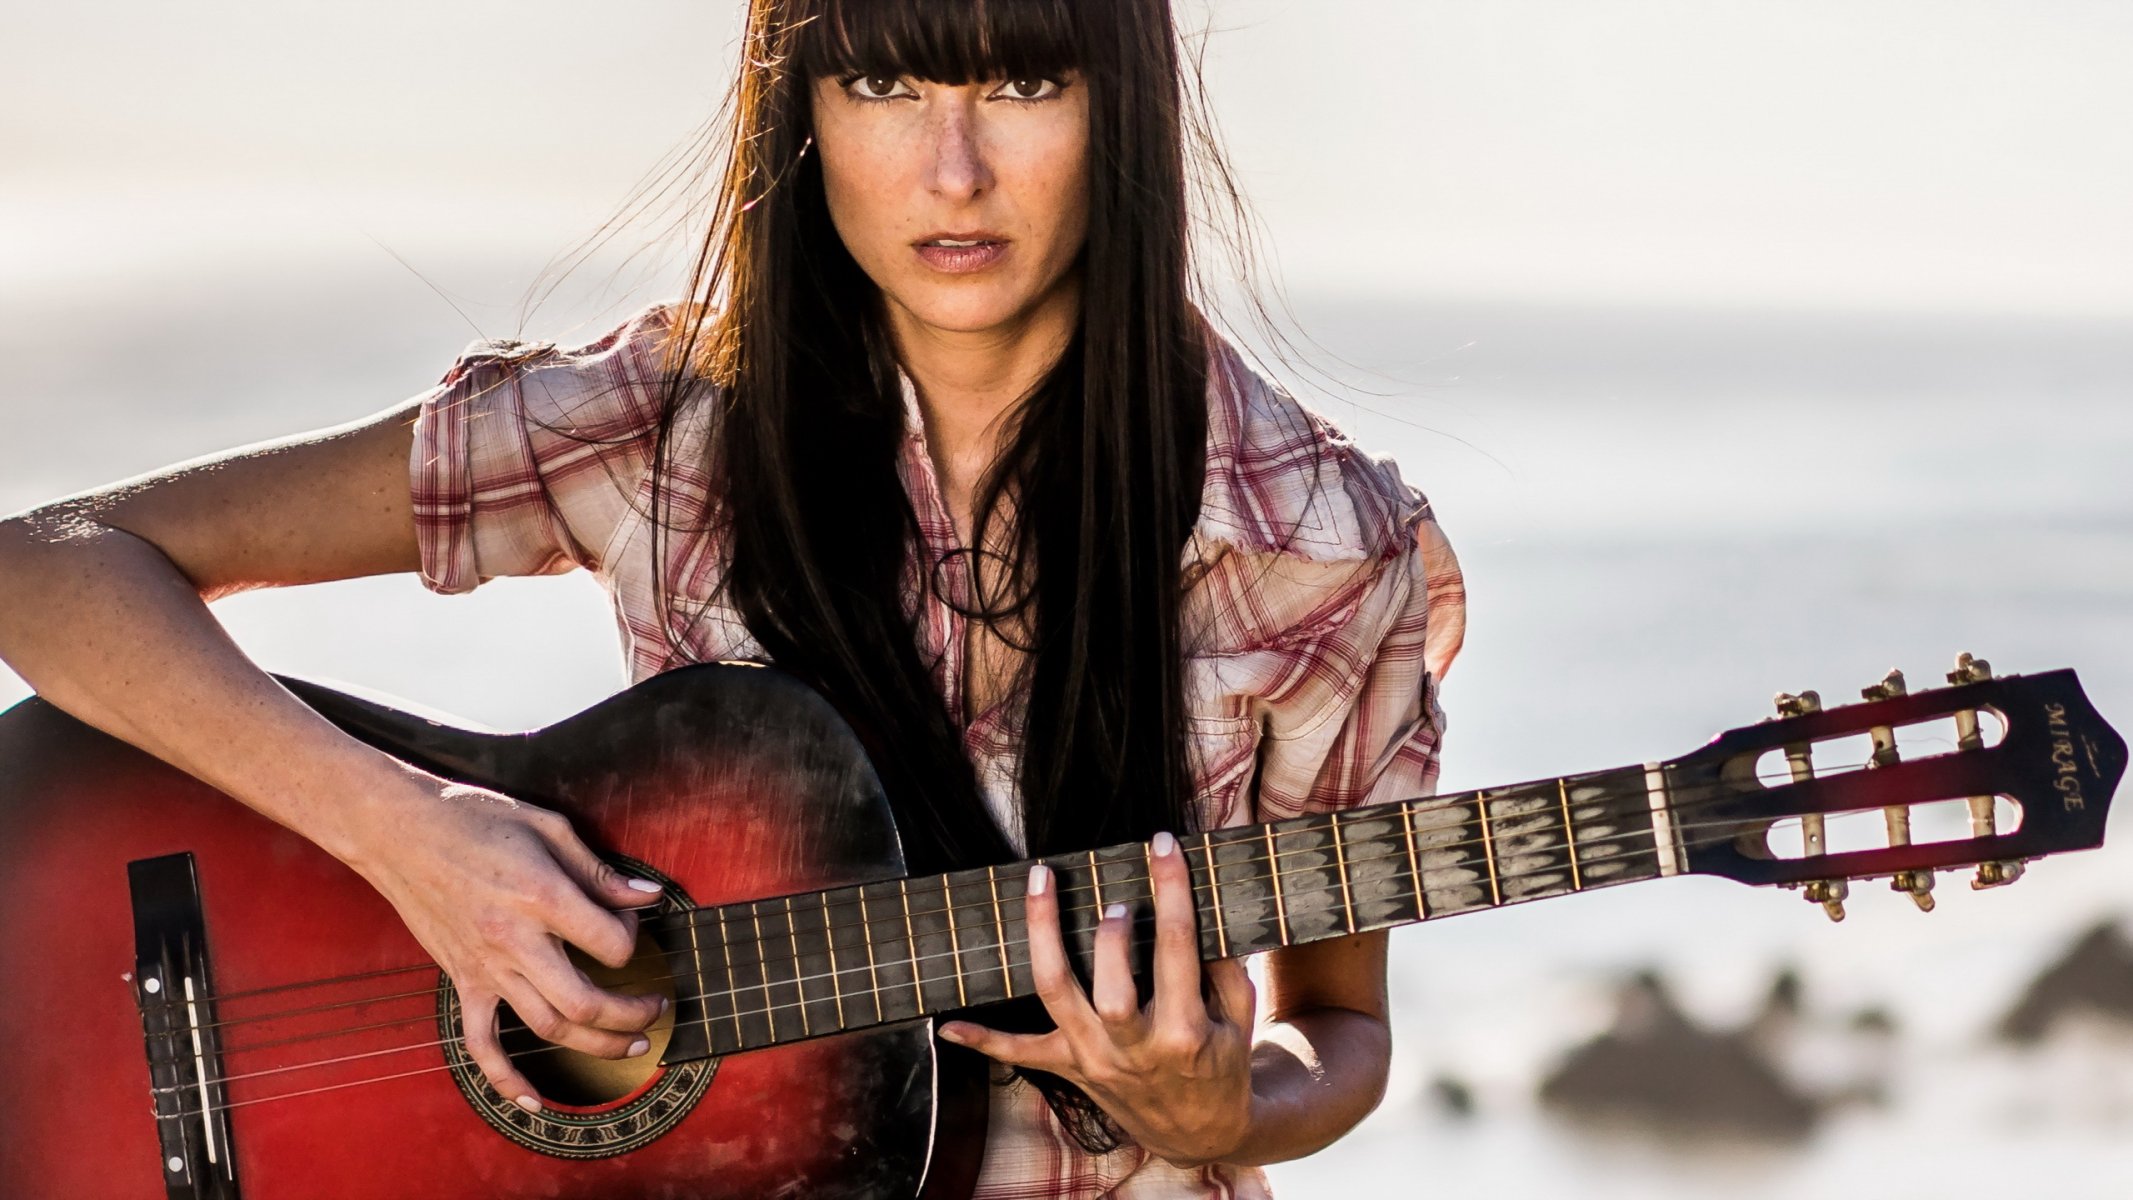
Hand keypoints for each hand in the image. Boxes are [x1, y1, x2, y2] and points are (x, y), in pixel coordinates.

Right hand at [330, 761, 667, 1112]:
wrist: (397, 830)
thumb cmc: (474, 818)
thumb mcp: (548, 827)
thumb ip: (600, 871)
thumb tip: (648, 897)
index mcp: (541, 897)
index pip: (612, 944)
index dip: (635, 935)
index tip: (631, 918)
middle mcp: (514, 941)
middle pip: (585, 1002)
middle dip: (631, 1015)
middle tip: (656, 1009)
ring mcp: (485, 967)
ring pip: (547, 1027)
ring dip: (595, 1045)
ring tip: (630, 1046)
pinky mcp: (462, 980)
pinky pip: (482, 1043)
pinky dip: (508, 1079)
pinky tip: (534, 1102)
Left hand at [937, 832, 1258, 1166]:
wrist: (1201, 1134)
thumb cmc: (1221, 1063)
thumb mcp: (1239, 1018)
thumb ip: (1224, 967)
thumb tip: (1195, 905)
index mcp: (1184, 1031)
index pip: (1177, 948)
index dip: (1170, 889)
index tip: (1161, 845)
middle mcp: (1134, 1048)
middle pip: (1109, 986)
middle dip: (1109, 937)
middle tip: (1114, 900)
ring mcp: (1096, 1060)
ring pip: (1056, 995)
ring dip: (1043, 936)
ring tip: (1040, 883)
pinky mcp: (1071, 1069)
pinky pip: (1020, 1056)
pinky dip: (983, 1041)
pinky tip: (948, 1026)